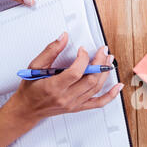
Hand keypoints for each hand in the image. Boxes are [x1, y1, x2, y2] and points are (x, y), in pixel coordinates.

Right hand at [9, 32, 123, 121]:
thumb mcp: (34, 66)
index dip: (83, 59)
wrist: (27, 109)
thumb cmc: (30, 89)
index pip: (76, 72)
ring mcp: (74, 104)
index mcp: (54, 87)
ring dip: (105, 73)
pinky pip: (99, 103)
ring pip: (96, 88)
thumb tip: (63, 37)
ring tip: (108, 60)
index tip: (83, 50)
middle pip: (90, 80)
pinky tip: (118, 86)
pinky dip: (111, 95)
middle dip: (100, 63)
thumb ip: (50, 51)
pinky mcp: (79, 107)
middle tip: (103, 51)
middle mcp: (66, 97)